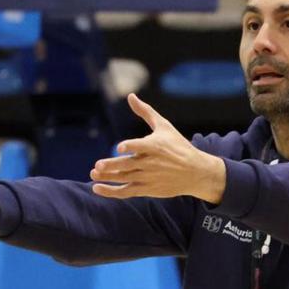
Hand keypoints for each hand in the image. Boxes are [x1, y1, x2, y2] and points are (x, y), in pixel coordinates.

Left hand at [90, 94, 225, 202]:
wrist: (196, 172)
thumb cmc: (179, 146)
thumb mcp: (164, 126)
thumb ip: (145, 111)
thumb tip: (130, 96)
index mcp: (155, 146)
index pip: (141, 147)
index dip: (130, 147)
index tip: (120, 148)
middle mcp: (150, 163)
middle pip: (128, 165)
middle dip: (112, 166)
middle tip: (98, 166)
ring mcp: (148, 177)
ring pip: (124, 179)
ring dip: (108, 178)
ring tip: (93, 174)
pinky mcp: (148, 189)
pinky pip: (126, 192)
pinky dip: (112, 192)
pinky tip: (97, 188)